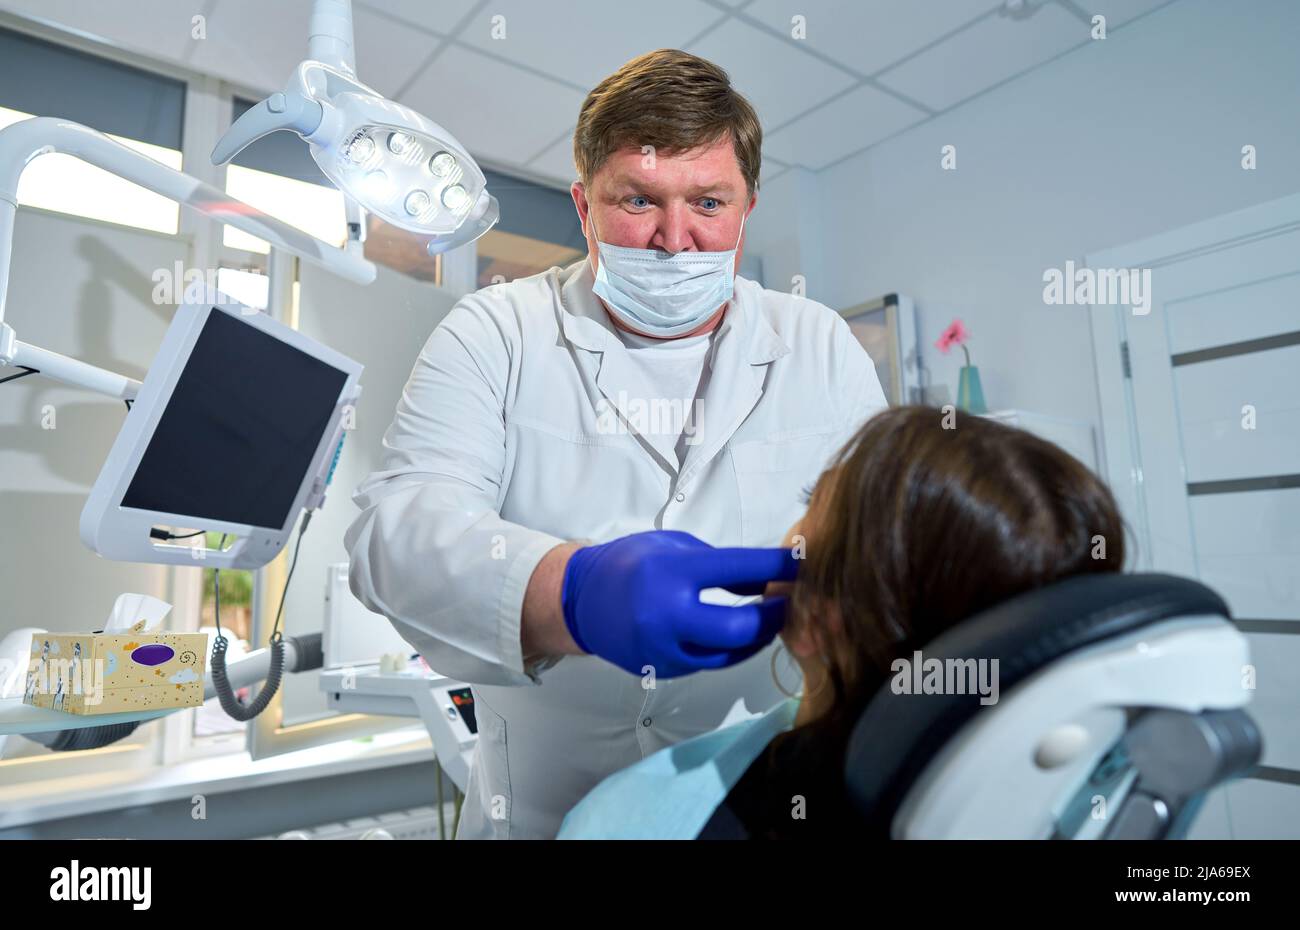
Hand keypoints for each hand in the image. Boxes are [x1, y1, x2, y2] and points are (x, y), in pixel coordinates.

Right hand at [560, 530, 799, 677]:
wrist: (582, 599)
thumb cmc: (631, 563)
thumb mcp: (677, 548)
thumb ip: (723, 565)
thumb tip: (769, 577)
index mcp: (672, 573)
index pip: (740, 569)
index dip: (778, 566)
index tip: (804, 562)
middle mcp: (668, 615)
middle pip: (742, 627)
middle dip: (775, 615)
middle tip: (791, 601)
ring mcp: (665, 648)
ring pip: (731, 653)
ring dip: (759, 635)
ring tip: (772, 617)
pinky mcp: (665, 669)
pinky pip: (711, 662)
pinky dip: (732, 648)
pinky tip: (744, 633)